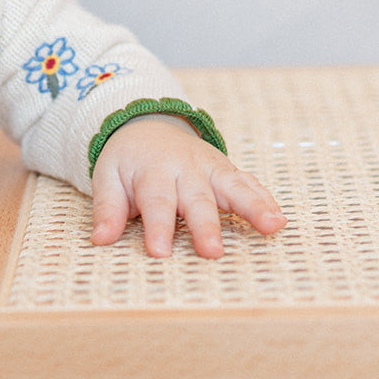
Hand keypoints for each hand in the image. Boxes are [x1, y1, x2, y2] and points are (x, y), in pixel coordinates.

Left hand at [90, 113, 285, 258]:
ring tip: (271, 227)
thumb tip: (99, 240)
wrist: (148, 125)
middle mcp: (185, 168)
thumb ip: (107, 208)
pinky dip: (265, 199)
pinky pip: (249, 184)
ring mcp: (210, 168)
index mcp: (153, 171)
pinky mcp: (227, 171)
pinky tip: (279, 219)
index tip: (160, 253)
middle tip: (212, 251)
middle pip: (197, 198)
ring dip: (253, 207)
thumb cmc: (127, 162)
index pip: (156, 201)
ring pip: (233, 187)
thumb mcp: (107, 177)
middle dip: (206, 225)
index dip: (158, 227)